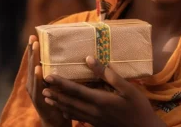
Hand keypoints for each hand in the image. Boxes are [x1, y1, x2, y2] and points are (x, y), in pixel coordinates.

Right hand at [26, 36, 70, 126]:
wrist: (57, 121)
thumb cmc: (61, 99)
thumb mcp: (59, 82)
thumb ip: (62, 70)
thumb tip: (76, 54)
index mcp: (39, 78)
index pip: (37, 61)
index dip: (35, 49)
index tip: (35, 35)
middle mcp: (34, 83)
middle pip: (32, 64)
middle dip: (32, 51)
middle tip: (33, 38)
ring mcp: (35, 92)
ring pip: (33, 73)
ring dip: (34, 60)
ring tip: (35, 47)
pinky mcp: (40, 100)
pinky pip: (38, 87)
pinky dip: (37, 78)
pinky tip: (39, 69)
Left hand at [42, 57, 165, 126]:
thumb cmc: (137, 106)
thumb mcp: (126, 88)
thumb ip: (107, 74)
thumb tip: (90, 60)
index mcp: (99, 100)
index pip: (75, 90)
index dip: (61, 83)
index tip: (49, 76)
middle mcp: (93, 111)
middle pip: (69, 102)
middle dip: (55, 94)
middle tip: (42, 87)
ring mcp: (94, 120)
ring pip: (71, 111)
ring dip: (58, 103)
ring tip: (47, 98)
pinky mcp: (97, 124)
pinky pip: (78, 118)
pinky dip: (68, 113)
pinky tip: (64, 111)